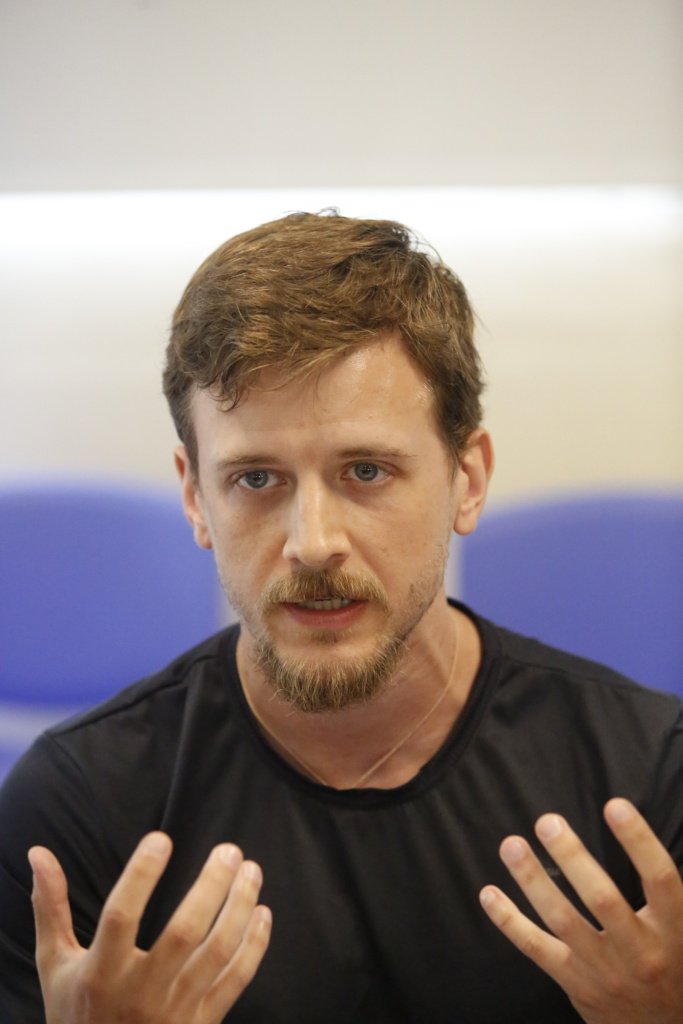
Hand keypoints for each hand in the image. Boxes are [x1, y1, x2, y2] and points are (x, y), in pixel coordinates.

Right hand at [29, 832, 271, 1023]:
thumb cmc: (77, 1013)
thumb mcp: (56, 964)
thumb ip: (51, 907)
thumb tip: (39, 853)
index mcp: (101, 974)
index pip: (121, 917)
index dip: (141, 875)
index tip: (161, 838)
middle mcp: (140, 992)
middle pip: (184, 933)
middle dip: (211, 887)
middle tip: (229, 850)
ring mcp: (176, 1011)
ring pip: (217, 953)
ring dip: (239, 907)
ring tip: (251, 870)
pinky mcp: (202, 1023)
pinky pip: (236, 981)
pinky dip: (255, 945)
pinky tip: (262, 912)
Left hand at [479, 799, 682, 1022]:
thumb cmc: (675, 964)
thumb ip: (667, 891)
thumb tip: (645, 836)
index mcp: (676, 930)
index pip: (659, 879)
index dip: (638, 841)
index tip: (614, 805)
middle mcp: (641, 952)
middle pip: (602, 899)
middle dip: (572, 858)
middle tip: (547, 822)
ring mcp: (605, 971)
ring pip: (562, 920)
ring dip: (532, 880)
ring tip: (511, 845)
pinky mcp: (576, 983)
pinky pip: (537, 949)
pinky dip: (509, 922)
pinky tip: (489, 894)